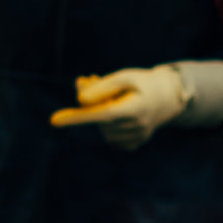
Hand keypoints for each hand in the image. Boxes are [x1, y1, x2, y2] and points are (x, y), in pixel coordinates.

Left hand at [49, 65, 189, 151]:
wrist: (169, 98)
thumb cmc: (144, 84)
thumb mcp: (124, 77)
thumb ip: (101, 87)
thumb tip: (80, 100)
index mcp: (136, 109)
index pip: (101, 114)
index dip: (77, 117)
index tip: (54, 120)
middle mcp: (137, 127)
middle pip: (98, 118)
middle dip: (89, 102)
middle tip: (90, 79)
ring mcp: (136, 139)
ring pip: (101, 128)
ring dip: (98, 113)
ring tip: (110, 97)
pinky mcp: (133, 145)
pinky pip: (109, 136)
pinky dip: (107, 125)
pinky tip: (118, 113)